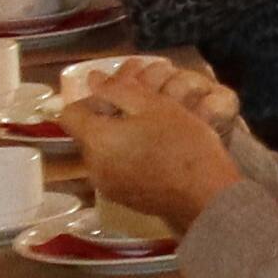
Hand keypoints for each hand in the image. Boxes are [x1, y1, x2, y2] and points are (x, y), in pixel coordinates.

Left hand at [57, 62, 241, 215]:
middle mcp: (92, 164)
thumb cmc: (184, 144)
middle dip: (109, 121)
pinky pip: (114, 171)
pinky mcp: (121, 198)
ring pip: (103, 153)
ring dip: (119, 141)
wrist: (206, 196)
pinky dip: (128, 160)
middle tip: (143, 113)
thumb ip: (120, 89)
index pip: (70, 113)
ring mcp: (105, 185)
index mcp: (96, 139)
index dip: (91, 101)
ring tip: (152, 136)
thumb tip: (93, 79)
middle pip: (88, 134)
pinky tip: (155, 158)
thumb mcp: (156, 106)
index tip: (119, 99)